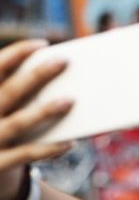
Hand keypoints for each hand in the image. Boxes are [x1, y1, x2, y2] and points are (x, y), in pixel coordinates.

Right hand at [0, 39, 73, 199]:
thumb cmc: (0, 131)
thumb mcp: (2, 110)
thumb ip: (18, 96)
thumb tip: (63, 84)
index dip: (16, 54)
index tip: (42, 44)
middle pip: (10, 91)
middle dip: (37, 75)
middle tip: (64, 61)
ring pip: (19, 122)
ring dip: (45, 111)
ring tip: (71, 100)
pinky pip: (27, 154)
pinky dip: (49, 149)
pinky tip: (70, 143)